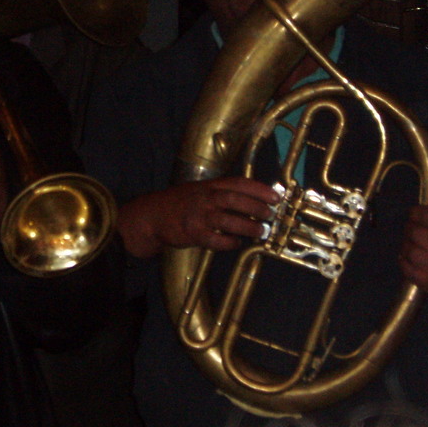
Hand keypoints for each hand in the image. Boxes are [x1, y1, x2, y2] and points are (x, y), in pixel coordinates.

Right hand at [117, 177, 278, 258]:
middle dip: (257, 208)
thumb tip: (252, 199)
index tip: (275, 197)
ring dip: (248, 227)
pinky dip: (230, 242)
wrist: (152, 216)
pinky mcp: (193, 233)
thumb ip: (221, 192)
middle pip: (236, 200)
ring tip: (261, 231)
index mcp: (208, 186)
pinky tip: (237, 243)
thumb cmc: (179, 203)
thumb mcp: (199, 190)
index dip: (259, 189)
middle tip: (271, 215)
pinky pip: (217, 240)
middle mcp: (205, 198)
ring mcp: (198, 216)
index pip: (238, 183)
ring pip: (229, 220)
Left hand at [401, 204, 427, 294]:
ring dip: (406, 246)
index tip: (414, 214)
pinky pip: (406, 268)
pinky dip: (404, 261)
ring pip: (408, 249)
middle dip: (410, 228)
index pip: (424, 214)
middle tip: (412, 231)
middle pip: (413, 231)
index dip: (416, 213)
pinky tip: (411, 259)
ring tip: (413, 246)